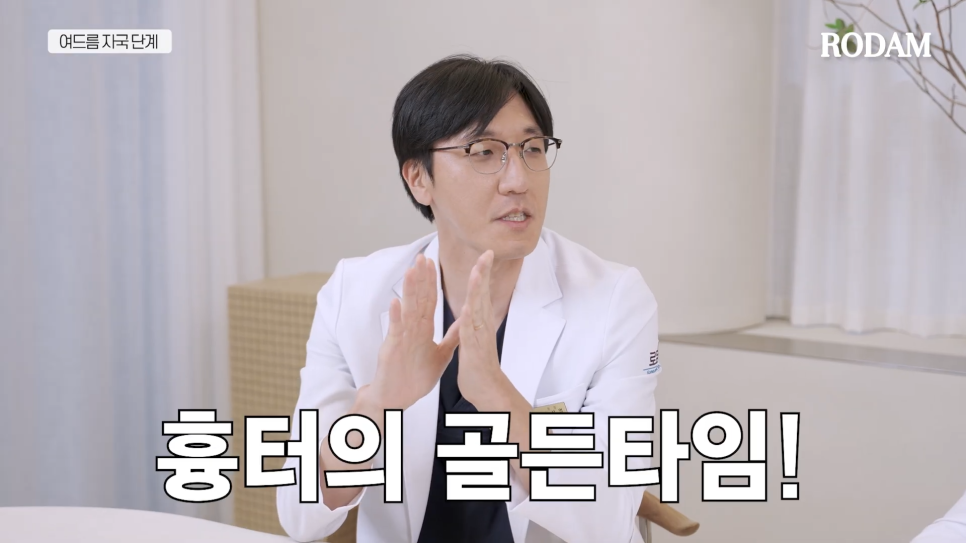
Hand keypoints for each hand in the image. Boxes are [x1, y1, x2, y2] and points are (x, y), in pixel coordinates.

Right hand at [367, 254, 460, 410]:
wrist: (398, 398)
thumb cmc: (415, 377)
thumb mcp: (441, 355)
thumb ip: (452, 337)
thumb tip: (466, 321)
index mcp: (423, 330)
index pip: (428, 301)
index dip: (431, 282)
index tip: (433, 263)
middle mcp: (411, 330)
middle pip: (417, 300)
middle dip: (420, 279)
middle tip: (422, 257)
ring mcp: (401, 338)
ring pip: (406, 311)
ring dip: (408, 291)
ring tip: (410, 271)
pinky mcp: (392, 350)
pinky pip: (395, 332)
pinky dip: (396, 317)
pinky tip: (396, 303)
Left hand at [456, 250, 511, 408]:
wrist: (486, 390)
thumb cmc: (478, 367)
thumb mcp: (474, 339)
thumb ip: (474, 323)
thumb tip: (474, 310)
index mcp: (478, 321)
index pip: (480, 292)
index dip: (482, 273)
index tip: (485, 254)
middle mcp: (482, 325)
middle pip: (483, 294)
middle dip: (484, 273)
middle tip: (487, 252)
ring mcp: (479, 336)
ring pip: (478, 308)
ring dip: (478, 290)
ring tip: (478, 270)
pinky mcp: (473, 349)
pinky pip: (471, 333)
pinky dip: (470, 319)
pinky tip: (469, 307)